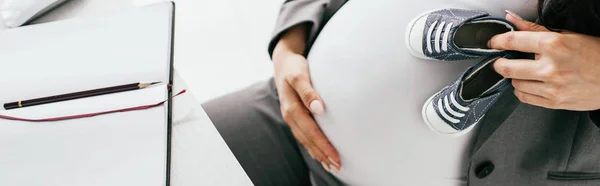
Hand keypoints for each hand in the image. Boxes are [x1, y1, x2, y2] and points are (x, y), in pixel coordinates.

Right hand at [272, 24, 340, 171]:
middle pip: (307, 139)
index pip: (310, 131)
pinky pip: (302, 136)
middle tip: (337, 166)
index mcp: (291, 108)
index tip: (336, 156)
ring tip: (331, 165)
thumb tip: (319, 108)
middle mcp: (289, 116)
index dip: (323, 145)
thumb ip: (308, 91)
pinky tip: (319, 154)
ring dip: (317, 154)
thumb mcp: (299, 74)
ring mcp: (290, 118)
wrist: (283, 63)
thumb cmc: (294, 67)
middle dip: (322, 154)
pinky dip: (311, 147)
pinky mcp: (293, 117)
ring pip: (304, 140)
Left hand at [489, 10, 599, 110]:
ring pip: (514, 83)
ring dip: (514, 77)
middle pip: (506, 68)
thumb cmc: (595, 54)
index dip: (497, 41)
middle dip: (499, 63)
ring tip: (523, 70)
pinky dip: (522, 90)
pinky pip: (524, 98)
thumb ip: (534, 29)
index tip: (493, 43)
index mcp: (553, 45)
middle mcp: (550, 68)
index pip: (512, 41)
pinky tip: (529, 83)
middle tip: (500, 59)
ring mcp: (551, 87)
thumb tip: (512, 19)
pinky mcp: (553, 102)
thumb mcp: (566, 35)